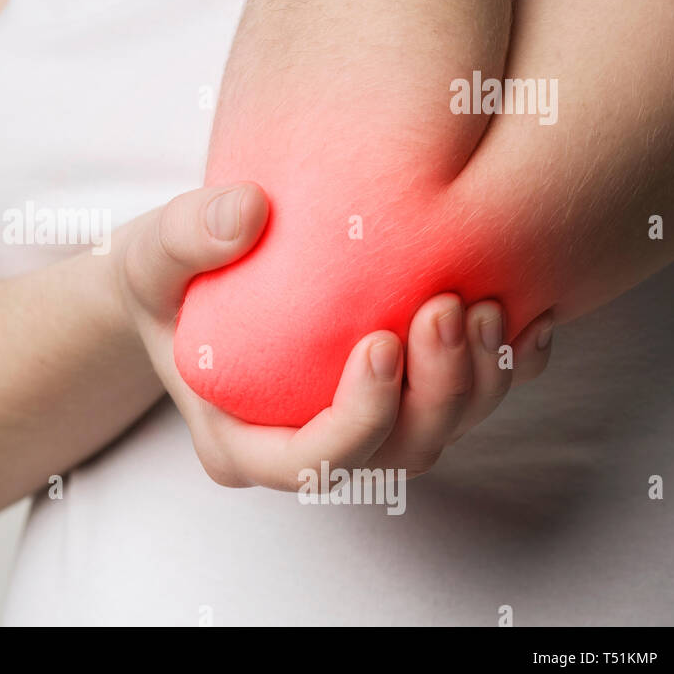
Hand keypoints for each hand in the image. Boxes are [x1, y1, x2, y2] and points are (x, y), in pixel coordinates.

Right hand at [116, 182, 555, 487]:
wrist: (182, 281)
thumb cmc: (160, 280)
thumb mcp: (146, 255)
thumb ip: (183, 236)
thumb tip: (249, 210)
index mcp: (242, 443)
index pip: (311, 463)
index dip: (359, 419)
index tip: (379, 341)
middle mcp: (309, 448)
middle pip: (394, 454)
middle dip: (436, 393)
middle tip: (444, 305)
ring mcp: (358, 426)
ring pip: (439, 432)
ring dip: (477, 380)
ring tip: (484, 302)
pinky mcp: (396, 395)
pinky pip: (465, 402)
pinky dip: (505, 369)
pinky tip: (527, 317)